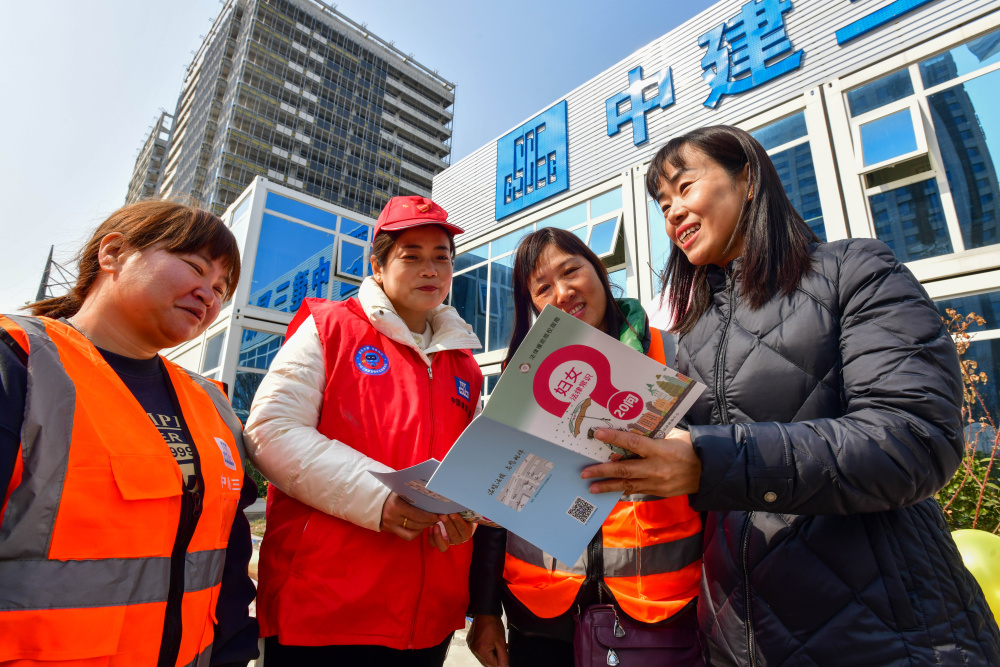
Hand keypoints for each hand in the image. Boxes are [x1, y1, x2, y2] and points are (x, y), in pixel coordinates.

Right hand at [380, 492, 439, 540]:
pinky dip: (415, 532)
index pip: (418, 513)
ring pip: (413, 530)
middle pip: (417, 522)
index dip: (430, 516)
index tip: (438, 513)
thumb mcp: (399, 491)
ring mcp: (391, 525)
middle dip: (429, 521)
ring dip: (424, 527)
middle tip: (437, 518)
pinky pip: (406, 535)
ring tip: (430, 522)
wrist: (371, 500)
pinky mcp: (390, 530)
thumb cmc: (389, 493)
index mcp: (397, 504)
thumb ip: (412, 495)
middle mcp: (393, 516)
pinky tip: (420, 527)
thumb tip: (431, 497)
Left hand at [427, 513, 475, 552]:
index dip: (457, 521)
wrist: (455, 522)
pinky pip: (434, 544)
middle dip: (447, 524)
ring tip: (435, 524)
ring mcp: (448, 543)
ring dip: (438, 535)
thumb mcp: (462, 514)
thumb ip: (461, 511)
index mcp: (466, 532)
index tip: (452, 513)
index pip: (463, 528)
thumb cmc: (459, 516)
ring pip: (443, 545)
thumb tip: (458, 505)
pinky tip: (431, 527)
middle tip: (442, 515)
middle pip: (453, 535)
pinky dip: (431, 536)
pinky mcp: (439, 543)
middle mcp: (458, 539)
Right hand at [467, 614, 508, 666]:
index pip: (493, 665)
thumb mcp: (501, 641)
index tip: (505, 656)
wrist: (485, 612)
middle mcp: (474, 650)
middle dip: (496, 659)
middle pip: (487, 663)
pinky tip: (491, 644)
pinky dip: (485, 650)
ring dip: (490, 655)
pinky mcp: (470, 642)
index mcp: (481, 651)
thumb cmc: (492, 623)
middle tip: (502, 651)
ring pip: (483, 658)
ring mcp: (471, 646)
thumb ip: (504, 656)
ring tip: (497, 646)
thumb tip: (506, 666)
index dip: (501, 662)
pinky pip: (479, 651)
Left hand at [581, 428, 700, 497]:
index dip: (614, 438)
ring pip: (628, 485)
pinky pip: (637, 491)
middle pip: (625, 470)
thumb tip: (634, 430)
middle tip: (585, 472)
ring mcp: (657, 483)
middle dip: (603, 470)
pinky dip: (623, 490)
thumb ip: (654, 435)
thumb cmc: (691, 448)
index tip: (598, 434)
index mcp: (661, 450)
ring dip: (608, 486)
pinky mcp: (658, 492)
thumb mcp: (674, 435)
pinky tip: (611, 490)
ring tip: (591, 487)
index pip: (633, 443)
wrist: (710, 472)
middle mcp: (656, 468)